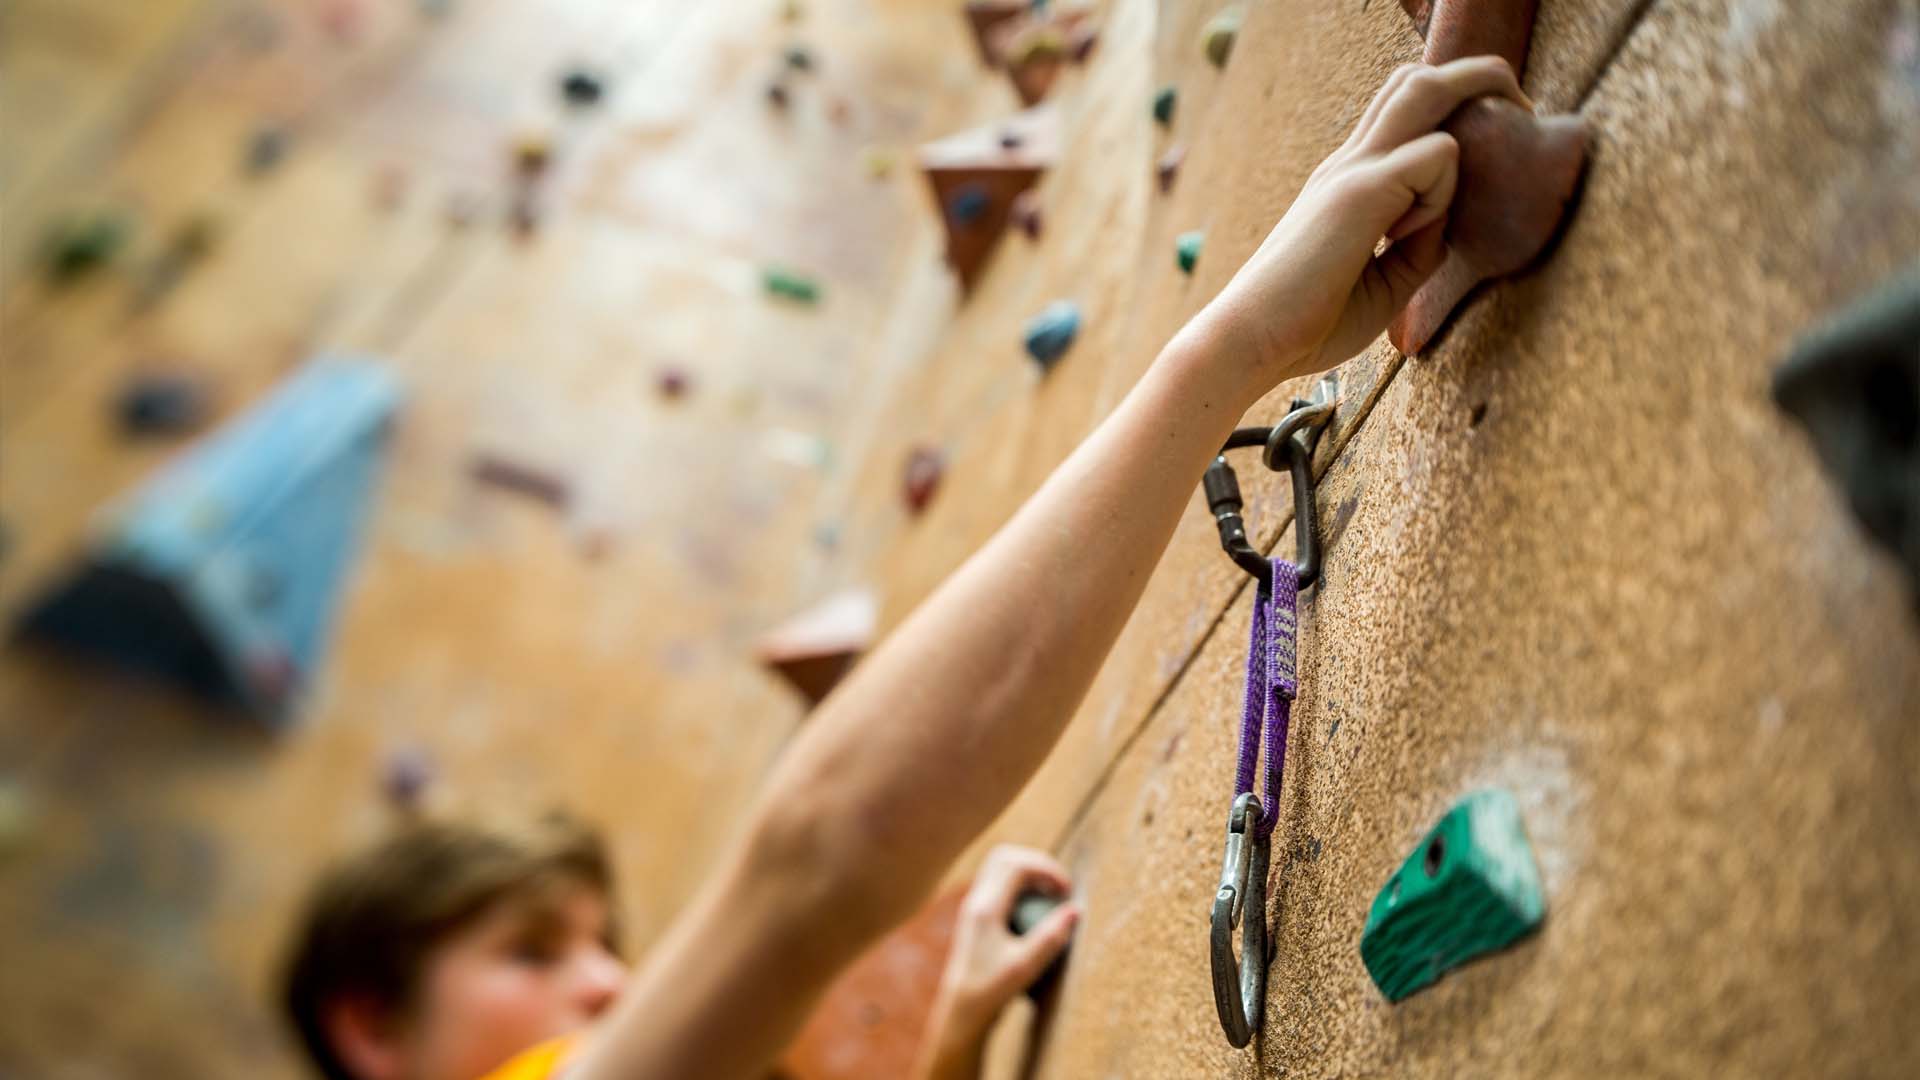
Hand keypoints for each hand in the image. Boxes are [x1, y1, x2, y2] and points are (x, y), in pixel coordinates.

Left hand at [915, 846, 1078, 1079]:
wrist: (961, 1010)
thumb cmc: (992, 991)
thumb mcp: (1025, 966)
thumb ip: (1051, 937)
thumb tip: (1076, 909)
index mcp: (985, 908)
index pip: (1016, 865)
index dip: (1047, 868)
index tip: (1067, 891)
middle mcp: (976, 901)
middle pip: (1005, 856)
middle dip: (1036, 863)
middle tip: (1058, 887)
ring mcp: (974, 907)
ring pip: (1000, 868)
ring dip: (1028, 873)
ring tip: (1050, 897)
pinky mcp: (977, 917)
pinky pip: (999, 885)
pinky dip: (1020, 887)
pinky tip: (1036, 912)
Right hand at [1191, 56, 1531, 386]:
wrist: (1247, 342)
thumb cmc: (1306, 325)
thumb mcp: (1383, 283)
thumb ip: (1419, 247)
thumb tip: (1451, 221)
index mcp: (1348, 181)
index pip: (1404, 110)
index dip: (1449, 121)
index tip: (1464, 181)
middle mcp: (1350, 163)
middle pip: (1419, 78)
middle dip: (1483, 79)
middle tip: (1521, 115)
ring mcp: (1353, 170)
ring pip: (1427, 87)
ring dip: (1474, 104)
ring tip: (1482, 159)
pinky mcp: (1361, 191)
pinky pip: (1438, 156)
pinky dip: (1443, 195)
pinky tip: (1406, 238)